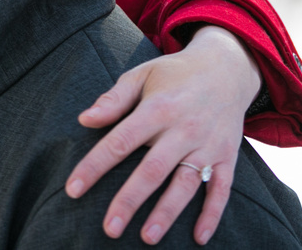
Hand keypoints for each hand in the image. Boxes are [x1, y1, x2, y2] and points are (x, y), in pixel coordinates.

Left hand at [64, 25, 261, 244]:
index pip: (120, 142)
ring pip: (186, 184)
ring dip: (167, 213)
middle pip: (152, 170)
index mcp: (157, 108)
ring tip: (146, 238)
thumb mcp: (140, 75)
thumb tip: (84, 119)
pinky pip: (221, 189)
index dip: (95, 166)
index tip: (73, 189)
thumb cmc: (173, 74)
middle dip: (129, 200)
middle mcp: (183, 129)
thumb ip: (113, 99)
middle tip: (110, 228)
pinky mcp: (227, 156)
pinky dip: (212, 214)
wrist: (226, 68)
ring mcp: (208, 144)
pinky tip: (198, 237)